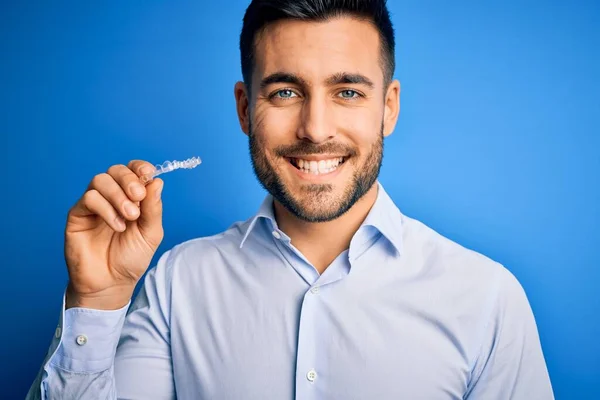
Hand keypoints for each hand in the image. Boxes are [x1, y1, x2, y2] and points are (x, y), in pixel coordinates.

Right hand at [64, 160, 163, 309]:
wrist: (112, 283)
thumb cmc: (131, 259)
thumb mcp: (151, 233)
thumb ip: (153, 208)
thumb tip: (157, 181)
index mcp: (131, 197)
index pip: (133, 170)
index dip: (140, 167)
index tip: (148, 173)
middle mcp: (111, 197)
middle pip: (116, 170)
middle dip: (129, 180)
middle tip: (138, 197)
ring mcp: (94, 205)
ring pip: (100, 180)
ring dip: (118, 195)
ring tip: (130, 217)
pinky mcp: (78, 215)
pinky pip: (89, 198)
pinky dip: (106, 209)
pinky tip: (117, 226)